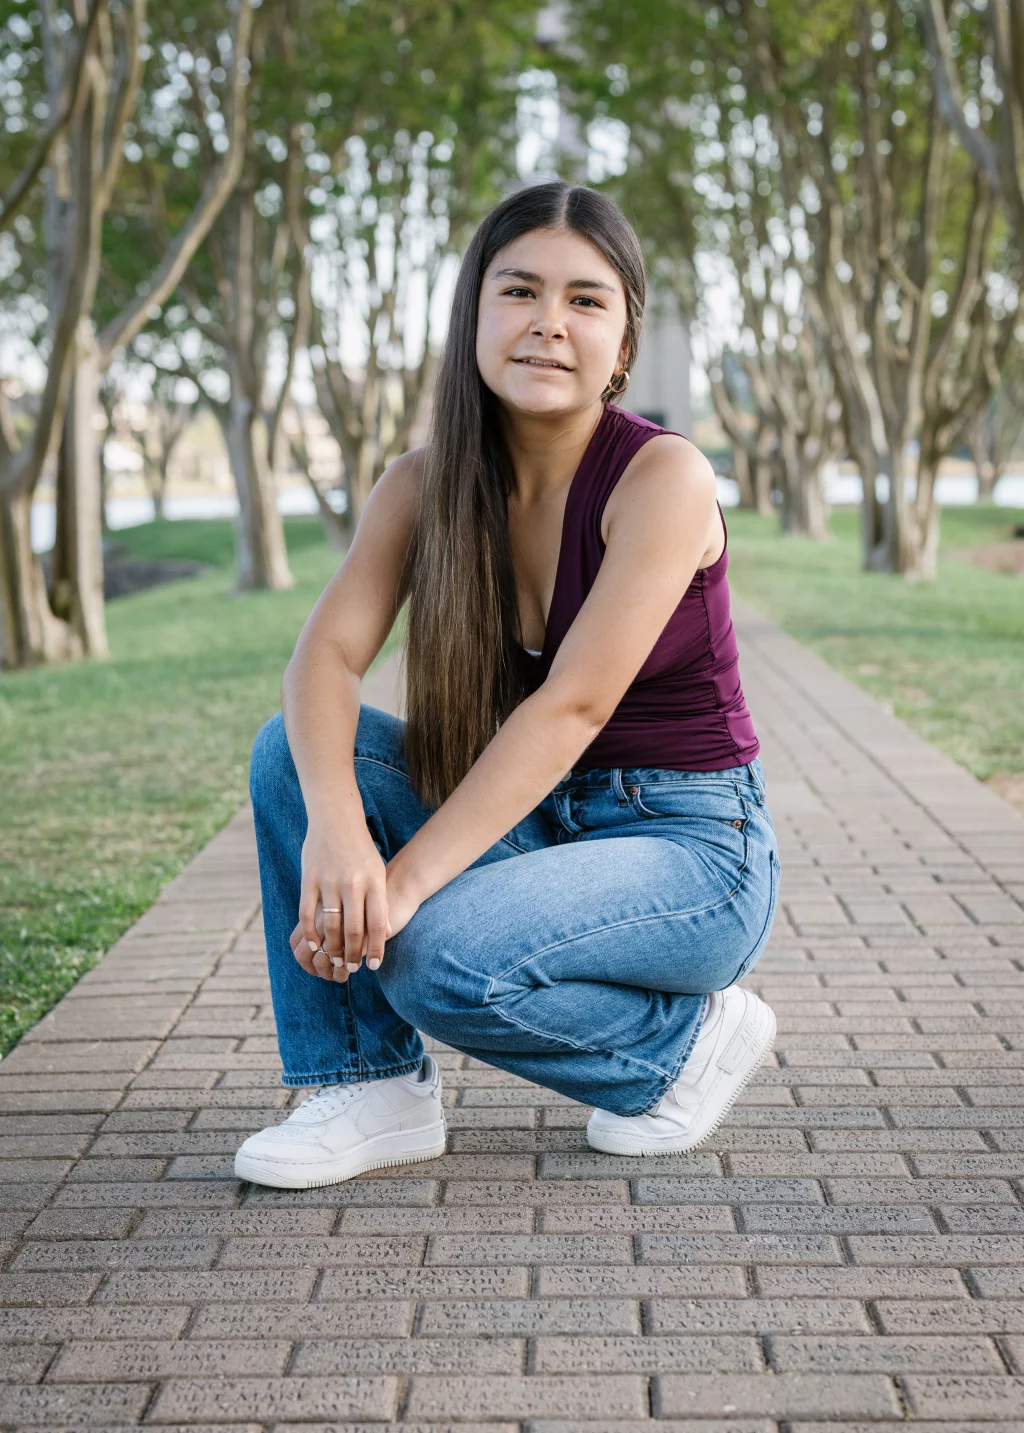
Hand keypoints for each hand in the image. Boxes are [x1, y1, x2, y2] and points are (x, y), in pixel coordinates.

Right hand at [296, 824, 389, 982]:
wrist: (336, 819)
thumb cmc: (361, 851)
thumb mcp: (378, 873)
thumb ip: (380, 901)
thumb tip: (385, 932)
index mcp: (374, 882)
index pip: (377, 924)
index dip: (376, 948)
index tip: (373, 966)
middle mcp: (353, 883)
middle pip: (354, 930)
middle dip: (353, 954)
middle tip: (352, 968)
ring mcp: (329, 881)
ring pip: (330, 926)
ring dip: (333, 948)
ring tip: (336, 960)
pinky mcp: (309, 879)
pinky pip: (307, 914)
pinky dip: (311, 933)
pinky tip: (315, 944)